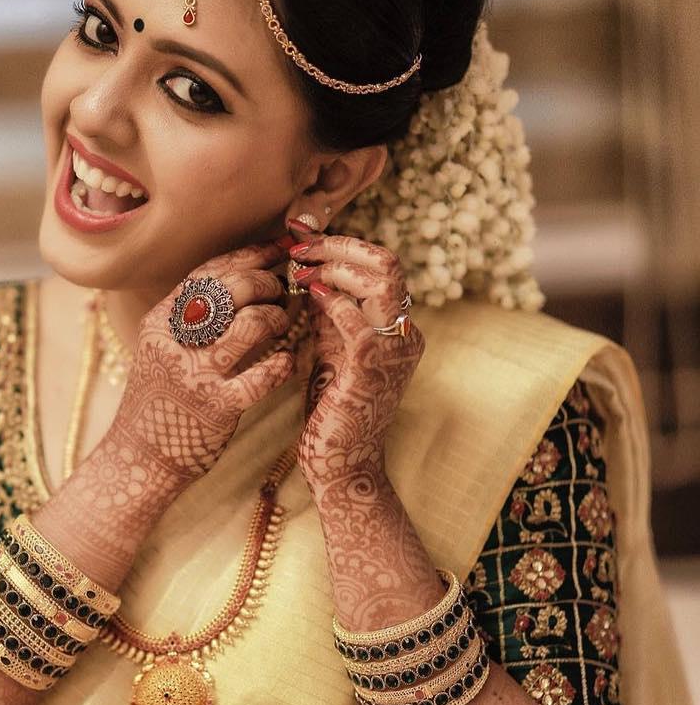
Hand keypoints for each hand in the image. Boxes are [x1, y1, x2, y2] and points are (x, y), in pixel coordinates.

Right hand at [108, 239, 295, 485]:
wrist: (138, 460)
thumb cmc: (160, 402)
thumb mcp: (162, 351)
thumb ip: (190, 318)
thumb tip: (241, 278)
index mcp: (159, 323)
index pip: (206, 274)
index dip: (246, 256)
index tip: (276, 248)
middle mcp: (174, 343)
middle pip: (230, 290)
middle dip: (266, 282)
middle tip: (281, 291)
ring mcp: (195, 375)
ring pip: (250, 323)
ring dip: (276, 317)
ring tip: (282, 324)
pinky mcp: (218, 407)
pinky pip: (264, 374)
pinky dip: (282, 363)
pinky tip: (285, 363)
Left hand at [292, 234, 423, 491]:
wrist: (341, 465)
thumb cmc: (332, 411)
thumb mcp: (330, 351)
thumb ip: (328, 315)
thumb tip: (310, 273)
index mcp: (398, 329)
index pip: (382, 266)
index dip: (343, 245)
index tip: (303, 239)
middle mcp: (405, 335)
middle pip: (388, 263)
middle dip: (339, 246)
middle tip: (299, 247)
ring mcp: (395, 351)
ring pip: (380, 281)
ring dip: (335, 266)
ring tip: (300, 268)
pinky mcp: (372, 371)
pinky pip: (358, 320)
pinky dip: (331, 301)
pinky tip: (306, 297)